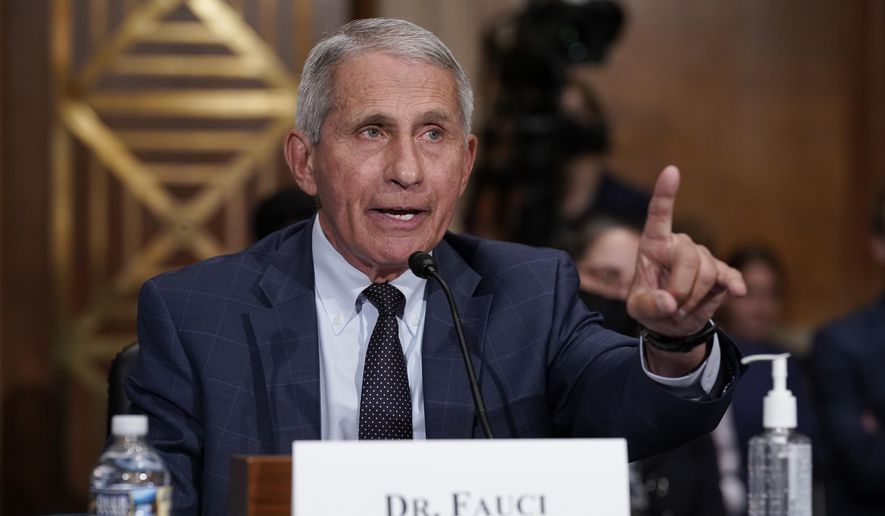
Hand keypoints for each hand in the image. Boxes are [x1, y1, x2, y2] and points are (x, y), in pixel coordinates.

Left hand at [627, 166, 745, 336]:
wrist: (672, 323)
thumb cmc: (650, 307)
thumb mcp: (639, 309)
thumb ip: (649, 305)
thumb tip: (668, 302)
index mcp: (654, 245)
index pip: (659, 215)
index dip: (665, 194)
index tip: (672, 170)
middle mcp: (679, 245)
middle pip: (689, 257)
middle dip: (682, 287)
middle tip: (672, 307)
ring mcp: (702, 257)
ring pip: (708, 271)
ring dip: (695, 296)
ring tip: (682, 307)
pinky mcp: (721, 272)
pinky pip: (729, 275)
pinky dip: (734, 283)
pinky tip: (739, 292)